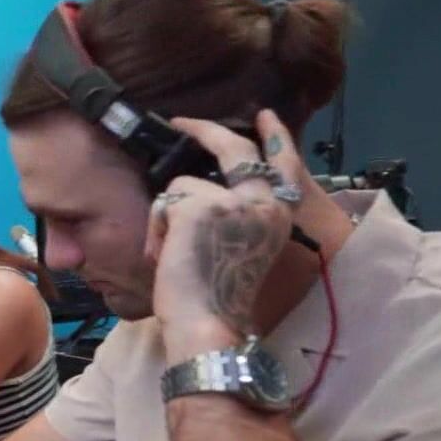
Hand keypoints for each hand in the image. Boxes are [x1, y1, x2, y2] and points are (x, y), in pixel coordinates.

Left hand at [147, 110, 306, 356]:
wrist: (206, 323)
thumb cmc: (216, 297)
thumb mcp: (240, 247)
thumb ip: (235, 213)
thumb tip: (201, 187)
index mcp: (278, 216)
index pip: (284, 166)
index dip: (276, 139)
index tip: (266, 117)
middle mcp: (264, 202)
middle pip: (235, 150)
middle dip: (205, 130)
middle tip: (183, 122)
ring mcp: (232, 200)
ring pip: (184, 183)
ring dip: (169, 215)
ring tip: (172, 252)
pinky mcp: (198, 205)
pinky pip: (165, 202)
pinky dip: (156, 229)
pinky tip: (164, 255)